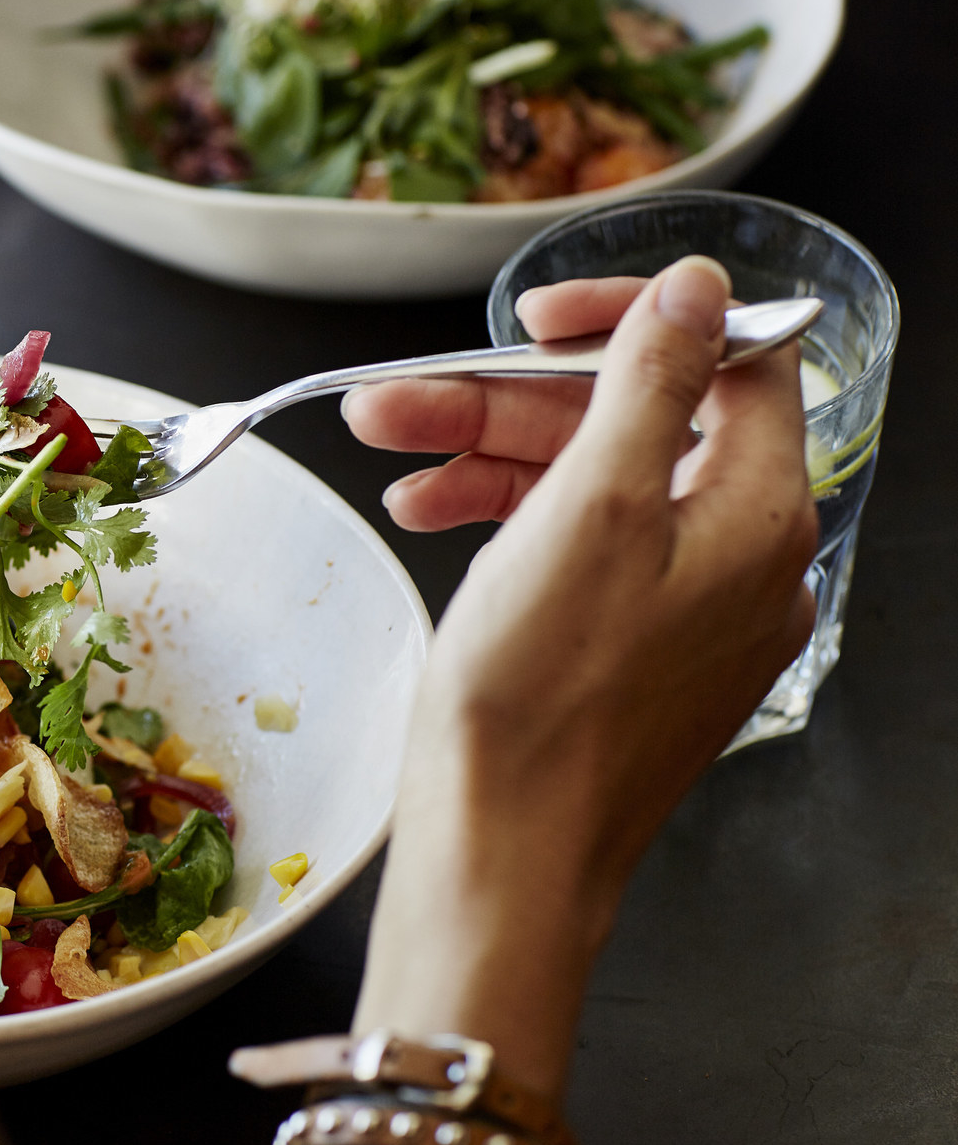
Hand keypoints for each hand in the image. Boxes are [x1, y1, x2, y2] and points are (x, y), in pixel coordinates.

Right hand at [352, 257, 818, 1095]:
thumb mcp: (588, 510)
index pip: (723, 363)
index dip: (625, 322)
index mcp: (755, 515)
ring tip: (388, 458)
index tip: (533, 319)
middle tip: (401, 399)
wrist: (502, 855)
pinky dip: (505, 524)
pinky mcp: (631, 655)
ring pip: (591, 490)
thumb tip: (699, 290)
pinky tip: (429, 516)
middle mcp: (739, 561)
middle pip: (634, 427)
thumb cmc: (539, 704)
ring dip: (486, 457)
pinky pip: (578, 554)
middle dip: (508, 401)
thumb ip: (650, 384)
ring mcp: (686, 613)